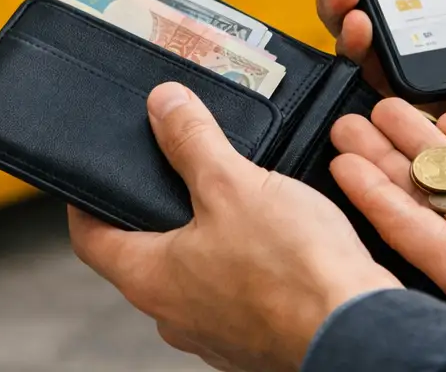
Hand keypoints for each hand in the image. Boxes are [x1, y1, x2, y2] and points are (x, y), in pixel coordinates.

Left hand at [69, 82, 400, 371]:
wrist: (360, 331)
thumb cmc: (295, 274)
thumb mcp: (233, 185)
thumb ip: (192, 141)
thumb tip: (164, 106)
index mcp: (150, 280)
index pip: (90, 238)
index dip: (86, 201)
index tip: (90, 178)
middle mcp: (175, 315)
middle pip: (145, 254)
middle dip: (157, 211)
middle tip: (173, 171)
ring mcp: (217, 333)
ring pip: (194, 275)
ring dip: (206, 237)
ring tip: (231, 197)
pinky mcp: (257, 338)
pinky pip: (237, 293)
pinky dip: (244, 263)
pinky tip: (272, 237)